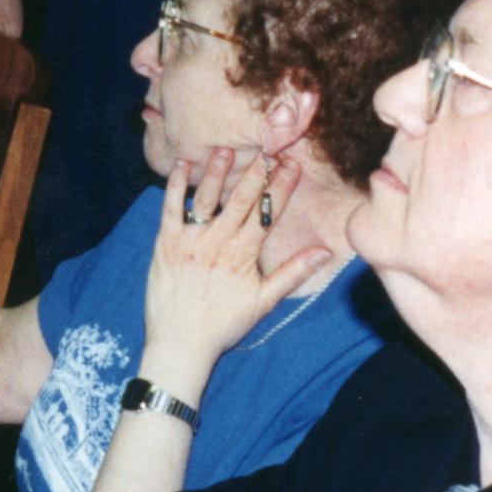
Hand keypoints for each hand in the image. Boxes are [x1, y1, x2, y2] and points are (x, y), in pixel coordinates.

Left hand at [139, 149, 328, 398]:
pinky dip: (175, 186)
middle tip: (267, 148)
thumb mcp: (264, 301)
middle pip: (240, 199)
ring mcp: (190, 240)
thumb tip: (324, 251)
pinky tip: (182, 165)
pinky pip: (170, 207)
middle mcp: (218, 242)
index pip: (267, 213)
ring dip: (217, 172)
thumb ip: (293, 272)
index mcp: (244, 254)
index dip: (281, 187)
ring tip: (226, 149)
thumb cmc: (224, 325)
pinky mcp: (166, 243)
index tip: (292, 164)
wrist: (181, 343)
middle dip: (256, 173)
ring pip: (207, 198)